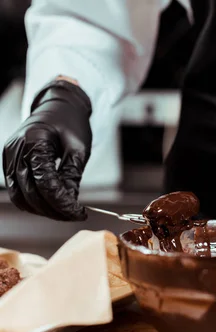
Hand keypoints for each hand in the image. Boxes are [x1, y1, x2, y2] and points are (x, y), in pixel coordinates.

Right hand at [3, 79, 91, 220]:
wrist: (58, 105)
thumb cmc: (70, 123)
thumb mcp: (79, 148)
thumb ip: (72, 175)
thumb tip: (69, 201)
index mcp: (35, 142)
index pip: (46, 184)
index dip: (63, 203)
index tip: (80, 212)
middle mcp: (16, 150)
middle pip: (30, 193)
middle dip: (53, 209)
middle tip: (73, 215)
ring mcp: (9, 155)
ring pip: (19, 195)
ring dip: (41, 209)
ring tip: (63, 212)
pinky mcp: (9, 160)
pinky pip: (15, 188)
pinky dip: (31, 200)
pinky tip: (50, 204)